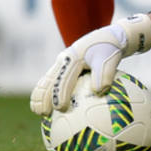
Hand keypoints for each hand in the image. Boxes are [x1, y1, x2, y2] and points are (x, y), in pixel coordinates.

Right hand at [29, 14, 150, 115]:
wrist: (109, 37)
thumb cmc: (110, 49)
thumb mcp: (109, 59)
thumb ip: (104, 75)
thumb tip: (99, 92)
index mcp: (72, 57)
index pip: (63, 79)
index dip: (60, 95)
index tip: (60, 109)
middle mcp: (63, 60)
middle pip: (48, 80)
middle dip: (42, 98)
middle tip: (43, 113)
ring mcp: (62, 63)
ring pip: (47, 81)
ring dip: (40, 96)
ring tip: (40, 112)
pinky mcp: (64, 67)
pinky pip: (53, 81)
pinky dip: (48, 92)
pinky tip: (49, 107)